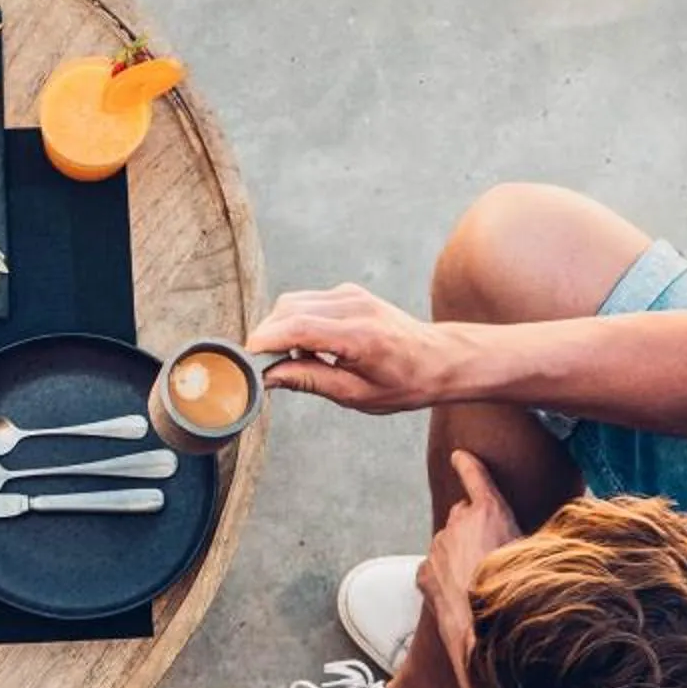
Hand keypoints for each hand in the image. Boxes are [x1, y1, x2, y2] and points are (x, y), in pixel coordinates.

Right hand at [249, 284, 468, 414]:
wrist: (440, 358)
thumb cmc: (405, 382)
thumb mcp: (357, 395)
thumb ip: (310, 381)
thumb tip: (269, 376)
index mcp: (360, 335)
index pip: (299, 327)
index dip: (266, 340)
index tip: (246, 357)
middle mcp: (354, 306)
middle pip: (289, 309)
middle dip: (268, 336)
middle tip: (267, 366)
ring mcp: (352, 294)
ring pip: (293, 302)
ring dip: (281, 329)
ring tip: (297, 360)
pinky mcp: (349, 292)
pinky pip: (308, 301)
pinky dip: (297, 322)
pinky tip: (311, 347)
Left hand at [417, 450, 524, 677]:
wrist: (483, 630)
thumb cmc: (516, 591)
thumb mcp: (539, 556)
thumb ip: (544, 538)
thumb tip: (572, 532)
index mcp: (488, 512)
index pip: (476, 477)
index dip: (468, 465)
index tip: (460, 455)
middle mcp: (457, 523)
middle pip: (464, 515)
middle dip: (475, 527)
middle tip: (494, 554)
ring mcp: (437, 548)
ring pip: (449, 544)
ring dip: (461, 555)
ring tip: (481, 582)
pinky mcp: (424, 573)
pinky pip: (435, 569)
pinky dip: (444, 578)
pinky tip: (462, 596)